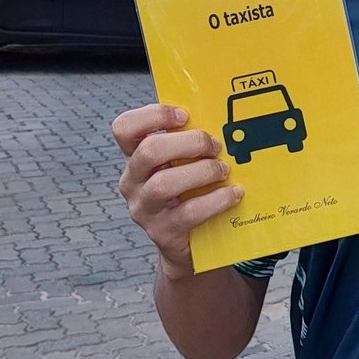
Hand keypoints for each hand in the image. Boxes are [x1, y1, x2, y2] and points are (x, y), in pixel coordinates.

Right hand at [112, 103, 242, 279]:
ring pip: (164, 184)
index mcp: (135, 158)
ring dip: (202, 172)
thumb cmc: (189, 193)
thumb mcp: (182, 164)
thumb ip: (189, 144)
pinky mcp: (162, 232)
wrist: (188, 243)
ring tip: (223, 170)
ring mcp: (144, 209)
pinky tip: (233, 193)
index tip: (184, 116)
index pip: (124, 128)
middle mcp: (133, 182)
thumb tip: (221, 120)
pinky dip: (216, 200)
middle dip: (189, 143)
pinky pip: (188, 212)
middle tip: (215, 146)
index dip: (153, 116)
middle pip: (148, 151)